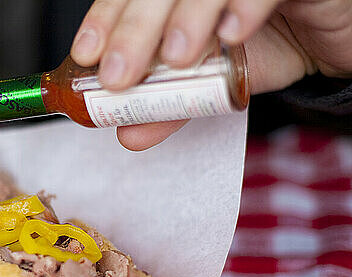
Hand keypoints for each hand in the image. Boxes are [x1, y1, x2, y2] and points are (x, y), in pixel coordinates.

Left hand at [71, 0, 351, 150]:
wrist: (322, 42)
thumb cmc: (260, 50)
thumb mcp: (206, 85)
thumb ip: (167, 105)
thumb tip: (126, 133)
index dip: (105, 19)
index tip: (86, 55)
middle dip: (133, 30)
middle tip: (118, 75)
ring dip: (186, 18)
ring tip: (175, 60)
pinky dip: (245, 6)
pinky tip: (231, 37)